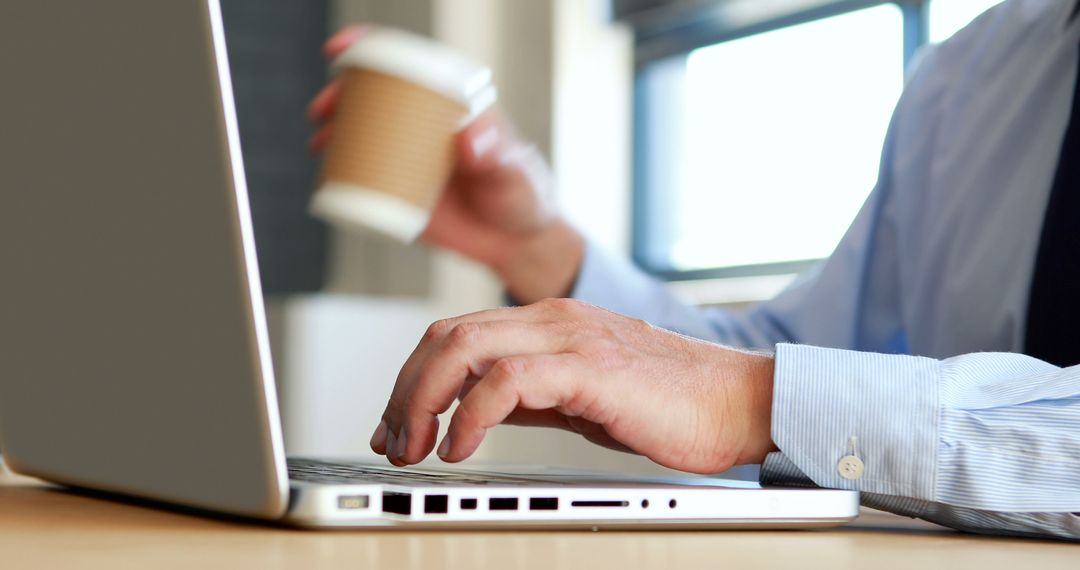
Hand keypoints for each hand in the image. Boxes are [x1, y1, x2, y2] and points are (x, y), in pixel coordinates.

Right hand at [307, 27, 584, 302]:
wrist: (517, 243)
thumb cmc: (524, 197)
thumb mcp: (514, 171)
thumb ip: (497, 153)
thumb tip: (469, 137)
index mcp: (453, 104)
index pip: (411, 65)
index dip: (373, 48)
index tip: (344, 48)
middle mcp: (427, 126)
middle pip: (376, 97)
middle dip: (341, 94)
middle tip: (324, 108)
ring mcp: (411, 157)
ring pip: (364, 134)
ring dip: (334, 131)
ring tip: (320, 142)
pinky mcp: (402, 190)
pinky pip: (365, 175)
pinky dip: (340, 171)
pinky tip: (325, 173)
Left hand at [369, 298, 777, 474]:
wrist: (739, 400)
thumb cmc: (671, 400)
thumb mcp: (581, 396)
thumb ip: (530, 395)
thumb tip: (477, 412)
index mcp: (549, 322)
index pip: (456, 334)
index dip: (412, 378)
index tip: (394, 424)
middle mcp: (553, 319)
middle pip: (447, 335)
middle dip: (404, 390)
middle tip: (391, 440)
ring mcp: (571, 338)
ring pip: (466, 347)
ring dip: (423, 400)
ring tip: (415, 446)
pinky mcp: (591, 368)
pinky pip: (509, 380)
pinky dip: (472, 414)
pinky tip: (460, 446)